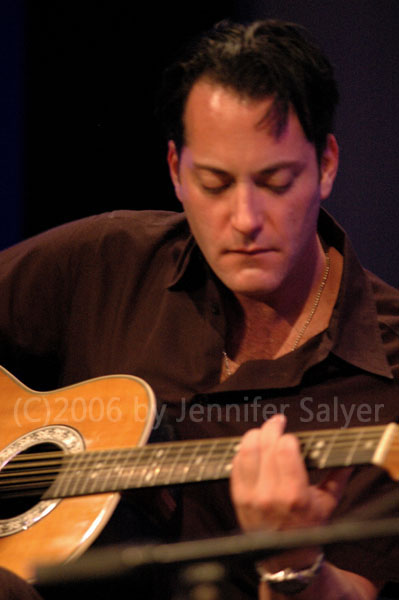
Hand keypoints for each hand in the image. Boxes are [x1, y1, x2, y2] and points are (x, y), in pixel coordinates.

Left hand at [230, 414, 351, 532]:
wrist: (285, 556)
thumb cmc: (308, 528)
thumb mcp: (327, 504)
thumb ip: (337, 477)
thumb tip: (348, 458)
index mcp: (294, 495)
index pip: (285, 450)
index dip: (288, 437)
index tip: (292, 436)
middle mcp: (270, 494)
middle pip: (265, 445)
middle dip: (271, 428)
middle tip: (277, 422)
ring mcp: (251, 496)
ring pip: (246, 451)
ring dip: (254, 435)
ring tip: (262, 431)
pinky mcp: (238, 497)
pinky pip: (235, 464)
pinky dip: (242, 451)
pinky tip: (250, 447)